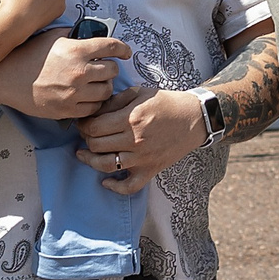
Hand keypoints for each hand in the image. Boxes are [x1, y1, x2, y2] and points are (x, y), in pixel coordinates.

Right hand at [25, 30, 124, 119]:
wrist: (6, 79)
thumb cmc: (28, 56)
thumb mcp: (52, 37)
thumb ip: (74, 35)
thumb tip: (92, 35)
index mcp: (77, 51)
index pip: (112, 47)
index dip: (123, 49)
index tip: (125, 52)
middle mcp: (79, 72)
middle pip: (113, 71)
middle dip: (111, 68)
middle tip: (104, 68)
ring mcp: (74, 93)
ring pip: (107, 91)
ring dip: (104, 86)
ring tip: (95, 83)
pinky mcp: (68, 110)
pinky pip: (94, 108)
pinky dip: (94, 102)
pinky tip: (86, 96)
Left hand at [75, 86, 208, 192]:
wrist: (194, 118)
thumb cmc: (167, 103)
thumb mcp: (140, 92)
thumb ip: (116, 100)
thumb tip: (96, 111)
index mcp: (131, 119)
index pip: (94, 127)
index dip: (83, 125)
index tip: (83, 122)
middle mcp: (134, 140)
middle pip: (96, 145)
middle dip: (86, 139)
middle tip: (86, 134)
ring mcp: (142, 158)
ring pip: (105, 166)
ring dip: (90, 160)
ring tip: (84, 155)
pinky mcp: (150, 169)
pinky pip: (129, 186)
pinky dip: (115, 186)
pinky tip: (106, 181)